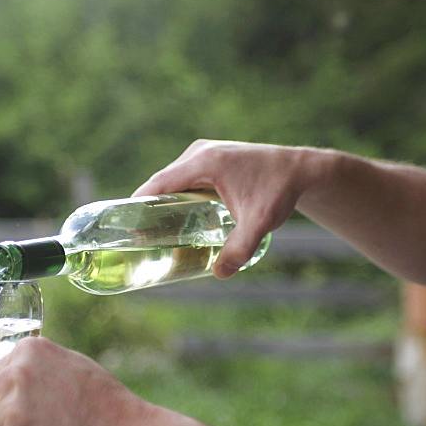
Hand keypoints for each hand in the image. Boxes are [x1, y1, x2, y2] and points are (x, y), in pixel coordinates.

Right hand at [133, 140, 320, 277]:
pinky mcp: (210, 158)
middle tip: (138, 237)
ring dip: (161, 202)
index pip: (159, 183)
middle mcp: (200, 152)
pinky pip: (183, 177)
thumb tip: (220, 273)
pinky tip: (174, 217)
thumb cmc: (279, 190)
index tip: (125, 226)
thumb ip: (240, 248)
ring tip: (151, 231)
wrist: (300, 169)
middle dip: (148, 208)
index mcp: (204, 161)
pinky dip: (175, 195)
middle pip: (162, 182)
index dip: (138, 203)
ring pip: (172, 180)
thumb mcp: (259, 222)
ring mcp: (204, 153)